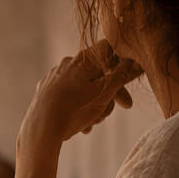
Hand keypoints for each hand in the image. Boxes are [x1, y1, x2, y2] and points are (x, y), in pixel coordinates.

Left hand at [18, 40, 142, 155]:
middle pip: (99, 73)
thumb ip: (122, 75)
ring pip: (85, 88)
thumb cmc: (75, 110)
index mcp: (83, 59)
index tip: (129, 77)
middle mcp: (68, 63)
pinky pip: (69, 97)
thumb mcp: (105, 93)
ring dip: (94, 106)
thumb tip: (137, 61)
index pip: (109, 48)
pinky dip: (78, 109)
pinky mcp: (46, 91)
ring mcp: (55, 76)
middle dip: (110, 93)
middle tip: (122, 107)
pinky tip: (81, 126)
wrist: (40, 129)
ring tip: (92, 123)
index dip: (123, 61)